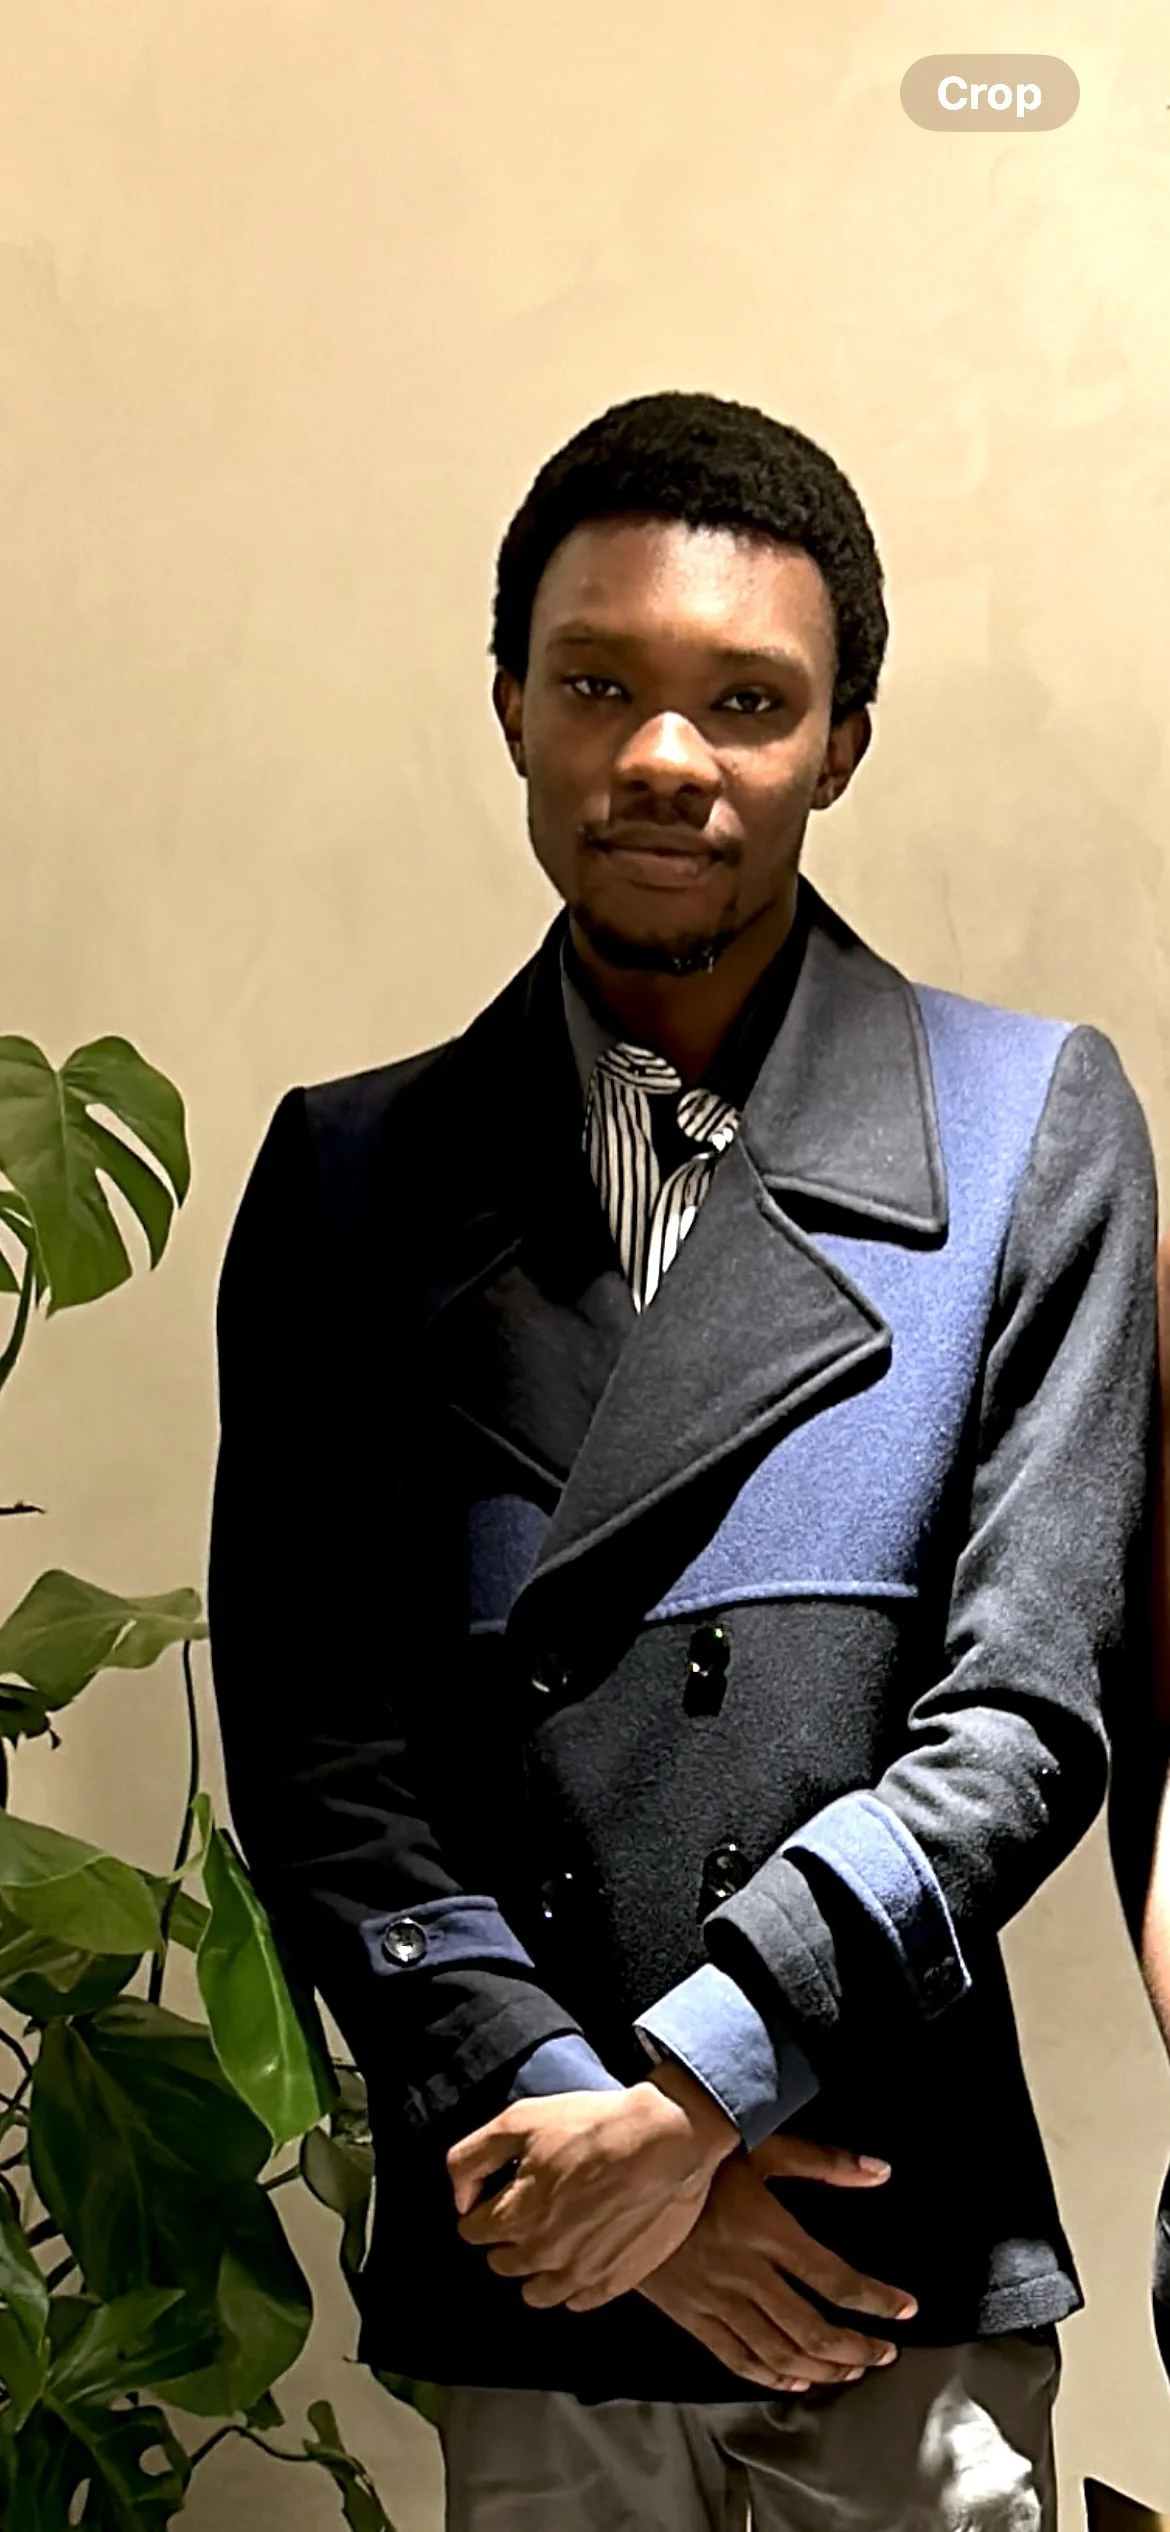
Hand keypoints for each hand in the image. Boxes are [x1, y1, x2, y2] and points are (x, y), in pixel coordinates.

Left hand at [447, 2067, 737, 2307]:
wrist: (667, 2139)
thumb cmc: (594, 2124)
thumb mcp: (519, 2120)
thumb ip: (471, 2159)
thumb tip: (461, 2199)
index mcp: (515, 2216)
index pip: (472, 2232)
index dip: (483, 2209)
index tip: (503, 2193)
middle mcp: (542, 2254)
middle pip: (502, 2264)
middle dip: (508, 2238)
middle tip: (533, 2208)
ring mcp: (579, 2274)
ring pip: (536, 2293)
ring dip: (536, 2269)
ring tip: (555, 2237)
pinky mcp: (614, 2282)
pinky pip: (576, 2301)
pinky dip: (572, 2283)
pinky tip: (584, 2251)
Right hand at [635, 2131, 916, 2393]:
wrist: (626, 2174)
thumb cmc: (702, 2155)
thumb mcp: (763, 2146)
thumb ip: (824, 2161)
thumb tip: (880, 2172)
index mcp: (766, 2229)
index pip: (835, 2279)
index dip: (876, 2300)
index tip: (904, 2309)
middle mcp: (744, 2272)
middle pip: (812, 2329)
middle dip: (857, 2348)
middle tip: (885, 2353)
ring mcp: (714, 2298)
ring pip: (779, 2352)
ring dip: (823, 2368)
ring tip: (852, 2369)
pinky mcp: (689, 2314)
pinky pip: (735, 2358)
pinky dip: (771, 2376)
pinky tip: (796, 2380)